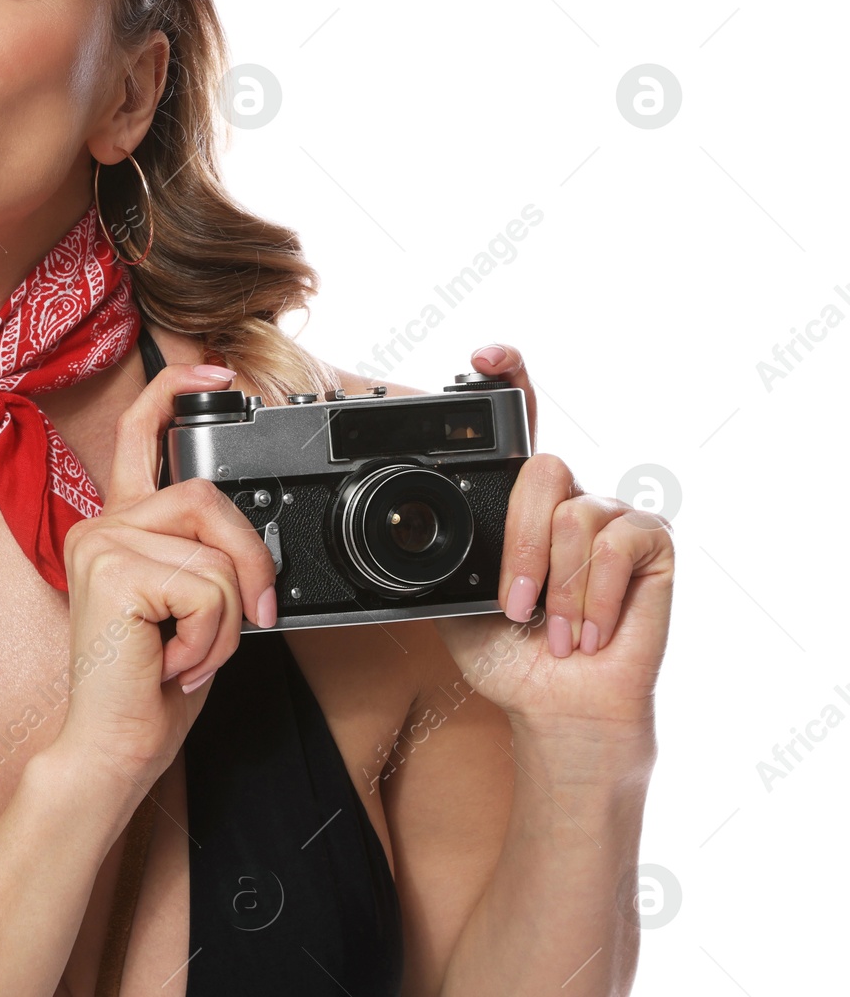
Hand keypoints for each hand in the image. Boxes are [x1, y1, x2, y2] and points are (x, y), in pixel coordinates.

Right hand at [51, 362, 278, 793]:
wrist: (114, 746)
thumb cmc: (151, 684)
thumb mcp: (192, 605)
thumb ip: (207, 557)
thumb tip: (254, 542)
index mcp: (119, 526)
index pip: (139, 434)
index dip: (177, 390)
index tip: (219, 371)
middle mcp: (102, 525)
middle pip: (205, 495)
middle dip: (249, 562)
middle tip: (254, 619)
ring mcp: (102, 544)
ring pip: (215, 550)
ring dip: (227, 618)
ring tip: (191, 654)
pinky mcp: (114, 572)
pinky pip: (207, 588)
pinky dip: (211, 638)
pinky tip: (174, 663)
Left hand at [432, 344, 675, 744]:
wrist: (555, 705)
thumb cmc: (506, 651)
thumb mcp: (455, 595)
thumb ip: (447, 548)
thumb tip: (409, 525)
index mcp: (521, 501)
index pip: (522, 422)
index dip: (509, 377)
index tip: (484, 356)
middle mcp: (569, 495)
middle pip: (542, 470)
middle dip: (521, 546)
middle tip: (513, 605)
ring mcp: (613, 513)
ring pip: (574, 515)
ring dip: (556, 587)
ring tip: (553, 629)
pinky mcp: (653, 541)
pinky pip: (615, 544)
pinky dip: (593, 598)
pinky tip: (588, 631)